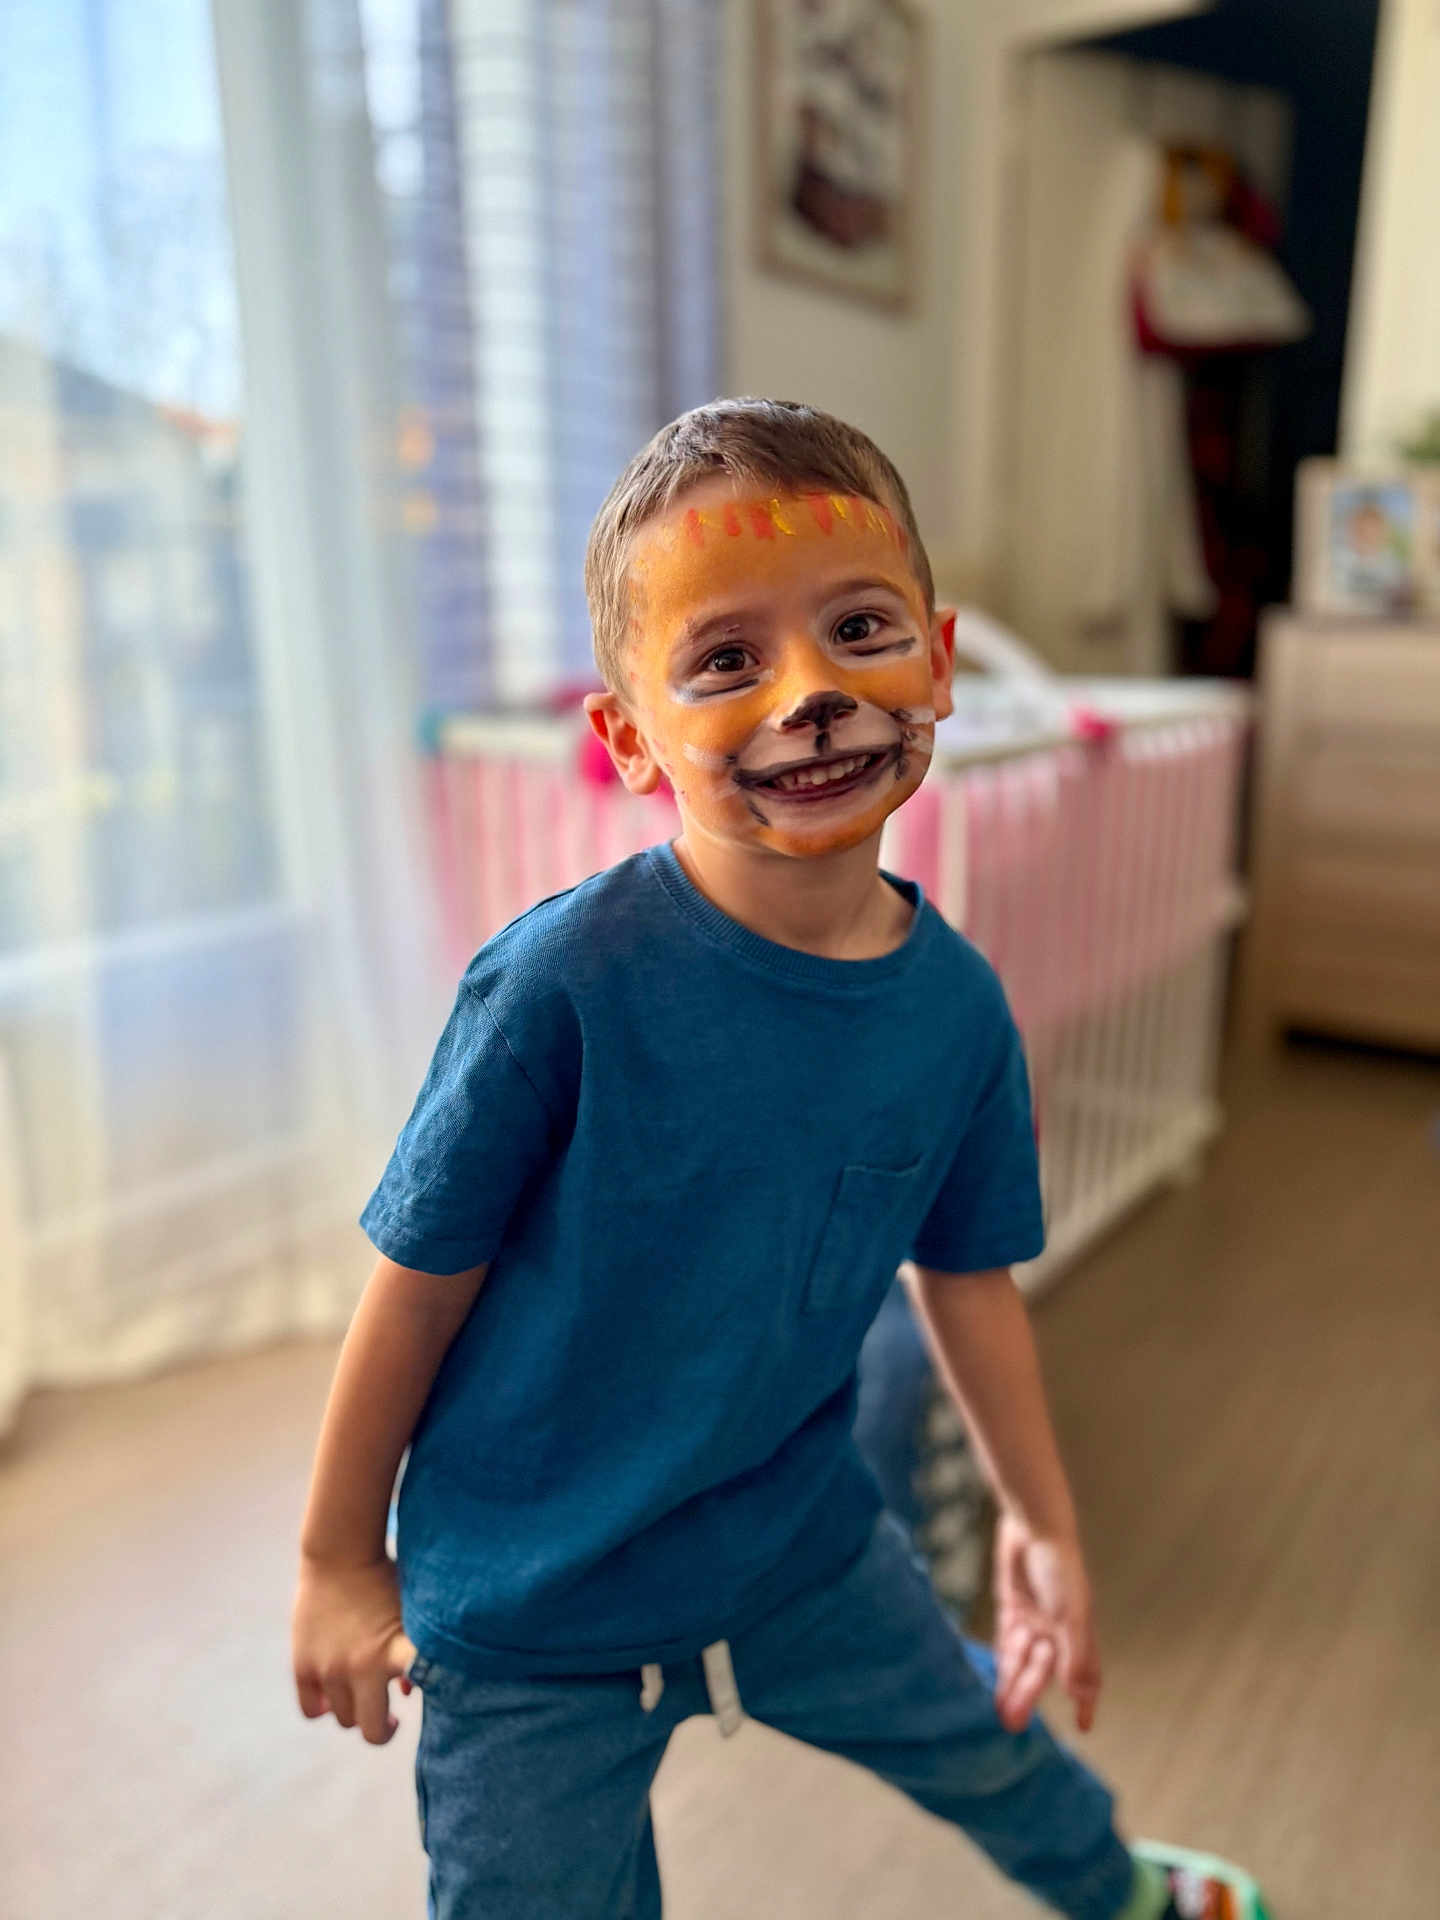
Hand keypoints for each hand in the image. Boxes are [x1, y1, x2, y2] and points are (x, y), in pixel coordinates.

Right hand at [292, 1554, 417, 1744]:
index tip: (437, 1705)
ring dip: (356, 1712)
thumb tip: (406, 1693)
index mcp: (394, 1652)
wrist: (340, 1552)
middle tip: (391, 1717)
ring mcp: (329, 1670)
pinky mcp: (304, 1666)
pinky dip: (324, 1707)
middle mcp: (361, 1667)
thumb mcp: (408, 1612)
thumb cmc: (383, 1580)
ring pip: (343, 1720)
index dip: (431, 1700)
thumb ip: (412, 1654)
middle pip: (373, 1730)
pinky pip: (313, 1710)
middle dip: (385, 1727)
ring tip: (363, 1696)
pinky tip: (335, 1695)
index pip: (419, 1689)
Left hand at [992, 1513, 1100, 1734]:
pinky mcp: (1012, 1603)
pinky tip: (999, 1678)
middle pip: (1042, 1670)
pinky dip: (1004, 1658)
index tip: (1085, 1727)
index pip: (1085, 1674)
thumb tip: (1080, 1693)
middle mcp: (1055, 1629)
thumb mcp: (1069, 1613)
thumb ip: (1075, 1653)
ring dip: (1012, 1684)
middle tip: (1013, 1724)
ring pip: (1021, 1660)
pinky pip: (1007, 1639)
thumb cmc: (1059, 1567)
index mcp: (1076, 1632)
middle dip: (1029, 1695)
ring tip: (1002, 1712)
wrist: (1033, 1525)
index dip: (1086, 1700)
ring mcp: (1033, 1617)